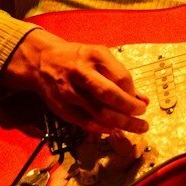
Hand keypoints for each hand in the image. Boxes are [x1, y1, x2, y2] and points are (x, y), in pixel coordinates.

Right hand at [1, 29, 149, 134]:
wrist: (42, 62)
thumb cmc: (78, 59)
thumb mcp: (99, 57)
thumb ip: (120, 76)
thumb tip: (143, 99)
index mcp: (94, 55)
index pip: (121, 78)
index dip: (133, 93)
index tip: (140, 102)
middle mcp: (81, 72)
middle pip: (109, 95)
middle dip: (130, 110)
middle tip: (143, 118)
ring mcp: (69, 91)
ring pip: (99, 112)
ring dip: (121, 123)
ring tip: (136, 128)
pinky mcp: (62, 107)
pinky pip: (86, 123)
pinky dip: (103, 129)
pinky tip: (114, 129)